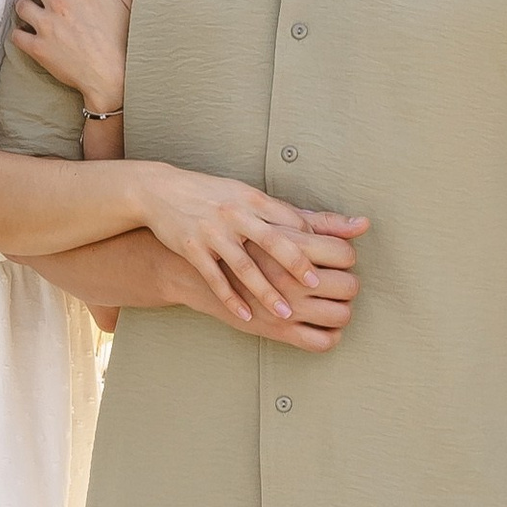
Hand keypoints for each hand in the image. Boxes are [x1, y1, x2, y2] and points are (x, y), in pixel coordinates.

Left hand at [9, 0, 132, 114]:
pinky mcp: (38, 49)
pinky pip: (16, 35)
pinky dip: (19, 33)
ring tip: (31, 9)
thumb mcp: (128, 0)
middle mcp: (60, 3)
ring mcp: (46, 26)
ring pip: (20, 5)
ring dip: (24, 5)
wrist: (114, 80)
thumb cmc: (126, 40)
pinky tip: (26, 33)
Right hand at [129, 164, 367, 334]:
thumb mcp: (248, 195)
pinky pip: (214, 277)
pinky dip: (230, 298)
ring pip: (243, 265)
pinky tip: (245, 316)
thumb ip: (289, 212)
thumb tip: (346, 224)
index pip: (290, 221)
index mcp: (252, 198)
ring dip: (265, 290)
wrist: (160, 191)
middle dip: (294, 263)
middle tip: (315, 285)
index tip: (329, 262)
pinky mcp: (192, 248)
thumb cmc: (214, 196)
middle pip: (271, 240)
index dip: (310, 242)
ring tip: (285, 313)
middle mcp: (235, 214)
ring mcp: (212, 232)